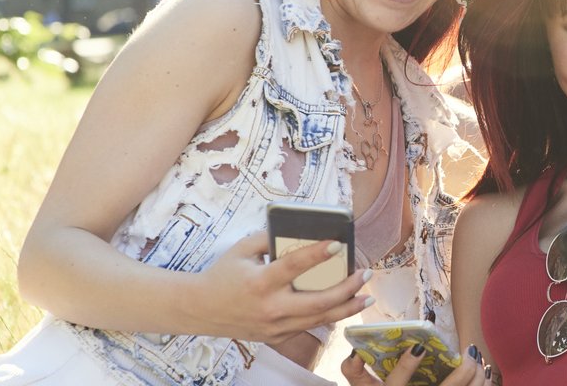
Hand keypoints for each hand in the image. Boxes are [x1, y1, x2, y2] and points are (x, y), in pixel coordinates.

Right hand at [190, 233, 372, 342]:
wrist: (199, 311)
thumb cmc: (223, 275)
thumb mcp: (242, 250)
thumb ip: (270, 239)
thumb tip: (301, 230)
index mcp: (259, 283)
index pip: (294, 267)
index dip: (318, 254)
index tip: (339, 244)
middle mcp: (270, 308)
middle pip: (319, 302)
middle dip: (348, 289)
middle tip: (365, 275)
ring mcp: (275, 326)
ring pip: (320, 319)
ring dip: (347, 307)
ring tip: (366, 295)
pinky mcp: (277, 336)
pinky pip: (309, 326)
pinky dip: (328, 315)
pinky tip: (343, 305)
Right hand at [341, 345, 491, 385]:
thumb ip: (354, 372)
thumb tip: (354, 352)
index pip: (397, 383)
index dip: (407, 366)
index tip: (419, 347)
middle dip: (463, 371)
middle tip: (469, 352)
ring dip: (477, 376)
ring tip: (478, 358)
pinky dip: (483, 385)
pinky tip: (486, 372)